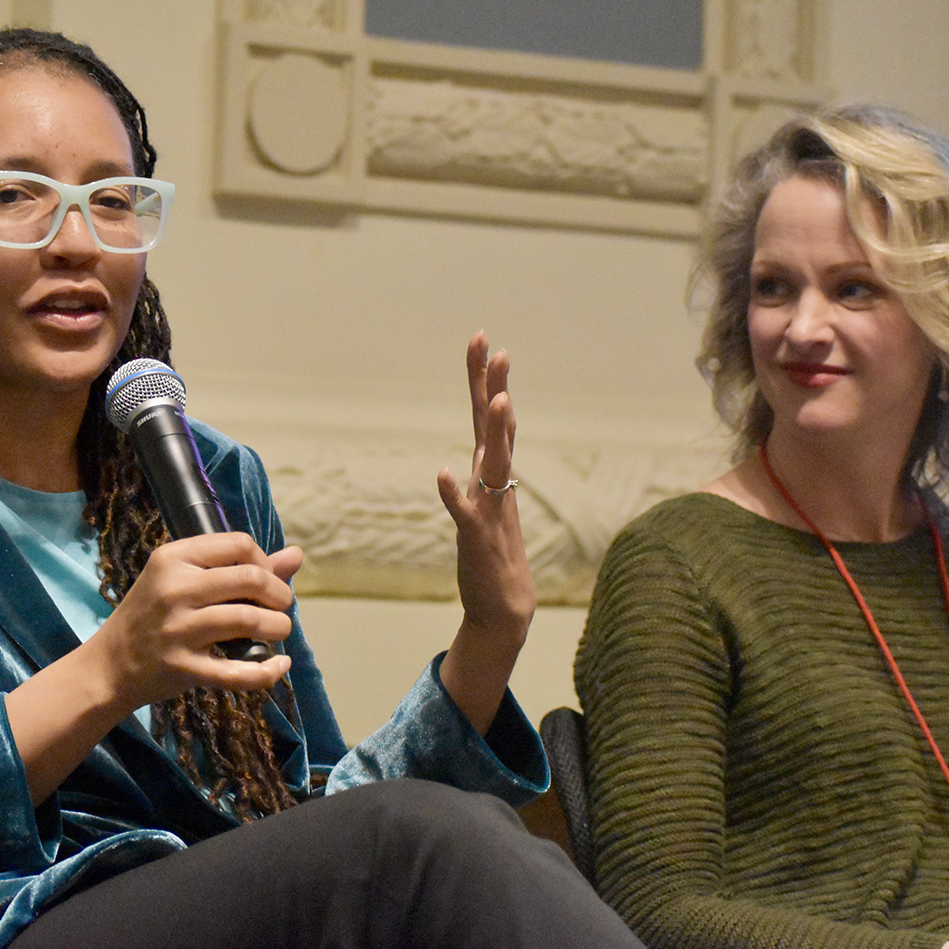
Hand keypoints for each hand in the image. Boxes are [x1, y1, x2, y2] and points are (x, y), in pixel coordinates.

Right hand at [90, 533, 299, 710]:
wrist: (109, 666)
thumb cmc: (152, 615)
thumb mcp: (183, 579)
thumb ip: (239, 566)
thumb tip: (297, 554)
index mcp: (173, 558)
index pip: (239, 544)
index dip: (264, 561)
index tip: (263, 580)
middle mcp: (174, 590)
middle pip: (251, 578)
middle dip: (280, 594)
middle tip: (279, 607)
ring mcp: (178, 630)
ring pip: (249, 620)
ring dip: (278, 627)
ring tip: (278, 631)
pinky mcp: (183, 668)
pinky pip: (238, 672)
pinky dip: (268, 671)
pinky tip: (279, 665)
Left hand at [435, 331, 535, 733]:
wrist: (504, 609)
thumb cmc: (492, 554)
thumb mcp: (486, 500)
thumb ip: (485, 467)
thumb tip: (486, 434)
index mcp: (493, 473)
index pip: (489, 416)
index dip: (485, 378)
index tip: (484, 339)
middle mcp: (496, 484)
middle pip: (495, 426)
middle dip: (494, 386)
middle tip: (495, 347)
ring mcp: (489, 509)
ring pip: (493, 463)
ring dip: (494, 432)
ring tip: (497, 398)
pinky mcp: (478, 538)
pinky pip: (463, 512)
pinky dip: (453, 493)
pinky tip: (443, 474)